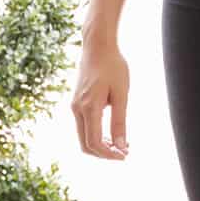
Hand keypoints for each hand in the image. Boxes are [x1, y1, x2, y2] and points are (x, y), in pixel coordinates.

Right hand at [70, 38, 130, 159]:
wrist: (97, 45)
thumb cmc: (113, 66)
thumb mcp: (121, 94)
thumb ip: (120, 121)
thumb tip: (121, 146)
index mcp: (89, 107)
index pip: (95, 142)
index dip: (109, 154)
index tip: (125, 155)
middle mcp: (77, 108)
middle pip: (86, 144)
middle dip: (104, 153)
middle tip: (124, 152)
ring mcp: (74, 105)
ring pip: (83, 136)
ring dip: (100, 145)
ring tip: (121, 144)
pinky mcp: (76, 101)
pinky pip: (83, 126)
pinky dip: (95, 134)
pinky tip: (111, 132)